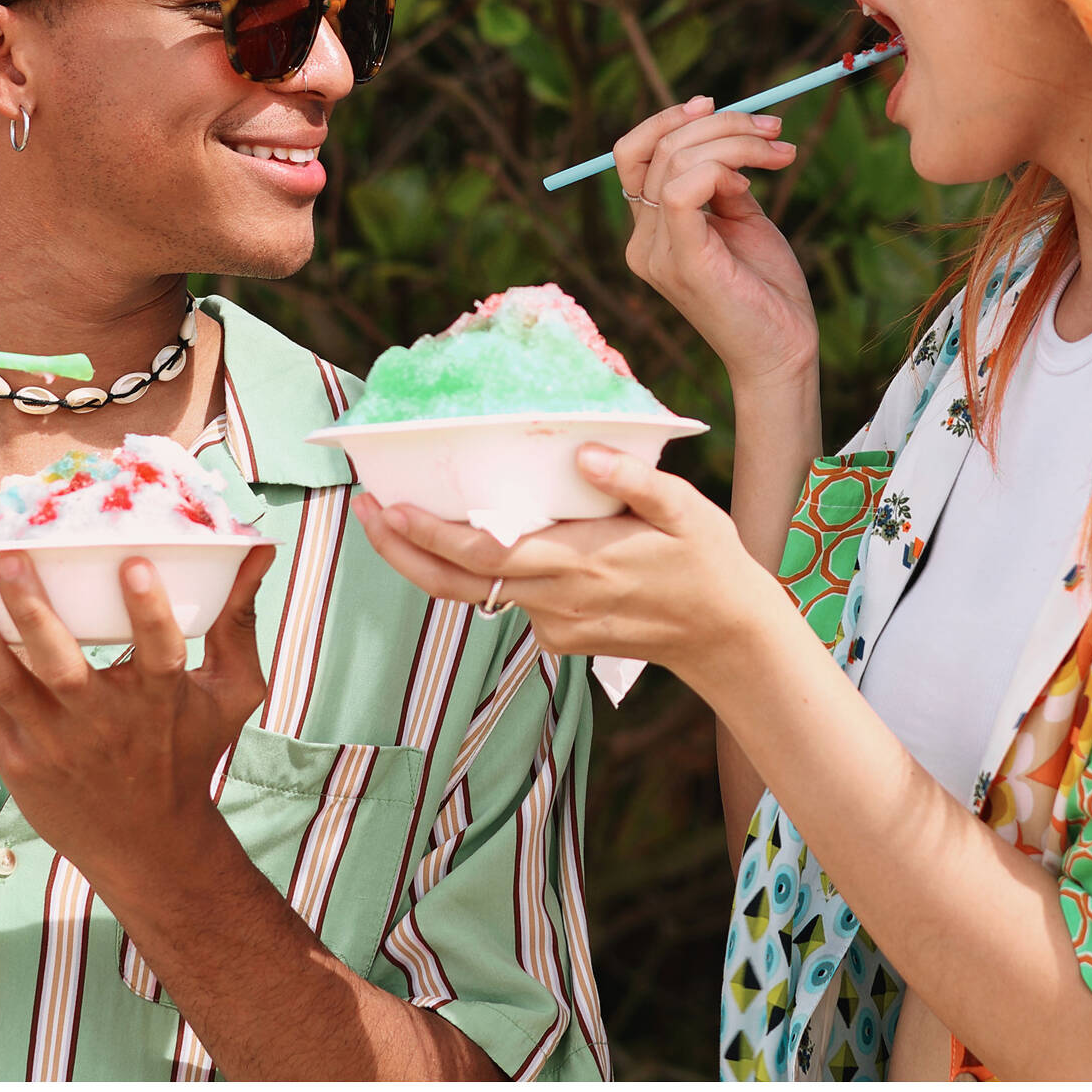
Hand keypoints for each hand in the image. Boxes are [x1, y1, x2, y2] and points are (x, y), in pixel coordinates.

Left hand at [0, 541, 274, 879]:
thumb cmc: (191, 752)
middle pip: (62, 667)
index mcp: (160, 703)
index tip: (134, 562)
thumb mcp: (232, 692)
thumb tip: (261, 548)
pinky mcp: (14, 756)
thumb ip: (238, 620)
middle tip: (11, 556)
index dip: (148, 610)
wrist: (146, 845)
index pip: (157, 654)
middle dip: (32, 611)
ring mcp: (52, 743)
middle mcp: (102, 724)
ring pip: (3, 678)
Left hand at [354, 449, 793, 705]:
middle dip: (403, 550)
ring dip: (433, 561)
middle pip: (458, 583)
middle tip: (364, 512)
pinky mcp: (560, 635)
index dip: (431, 536)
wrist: (727, 638)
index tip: (391, 510)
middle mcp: (555, 600)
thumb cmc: (708, 564)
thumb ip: (633, 480)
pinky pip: (510, 600)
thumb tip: (585, 452)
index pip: (486, 554)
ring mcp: (554, 624)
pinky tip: (474, 540)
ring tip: (396, 519)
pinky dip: (483, 573)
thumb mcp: (685, 510)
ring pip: (478, 594)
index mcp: (579, 563)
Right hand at [615, 98, 816, 396]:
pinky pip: (683, 191)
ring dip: (735, 141)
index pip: (634, 154)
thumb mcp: (743, 221)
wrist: (785, 353)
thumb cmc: (768, 291)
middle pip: (659, 148)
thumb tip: (724, 130)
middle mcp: (643, 242)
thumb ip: (723, 182)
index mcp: (651, 232)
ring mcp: (658, 255)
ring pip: (675, 160)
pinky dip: (721, 169)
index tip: (717, 104)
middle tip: (774, 131)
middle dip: (722, 124)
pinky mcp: (685, 264)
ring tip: (779, 154)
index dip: (668, 118)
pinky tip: (752, 187)